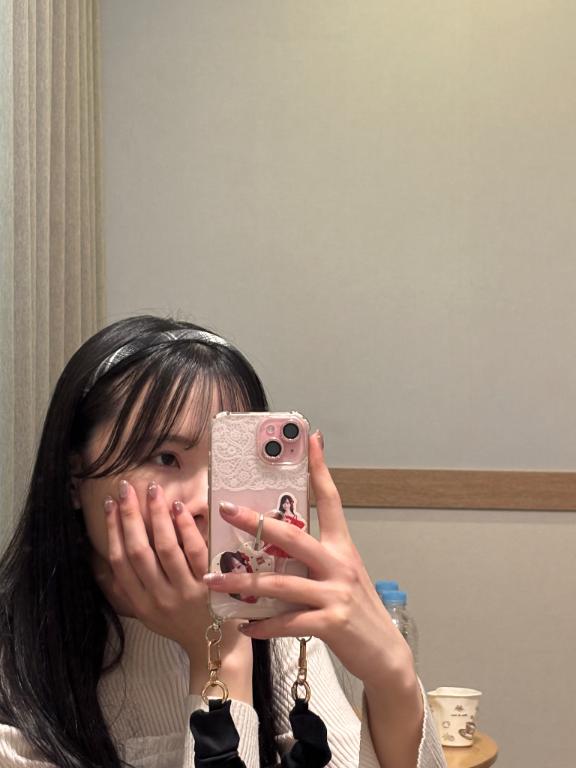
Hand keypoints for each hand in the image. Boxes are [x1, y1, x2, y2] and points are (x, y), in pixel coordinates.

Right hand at [99, 480, 252, 703]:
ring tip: (152, 490)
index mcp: (140, 603)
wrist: (216, 647)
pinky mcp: (211, 584)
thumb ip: (128, 591)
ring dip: (157, 516)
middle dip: (129, 516)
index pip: (120, 562)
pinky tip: (179, 507)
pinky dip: (186, 527)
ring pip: (166, 548)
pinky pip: (196, 551)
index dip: (112, 531)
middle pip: (139, 551)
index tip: (110, 505)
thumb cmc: (181, 624)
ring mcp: (185, 592)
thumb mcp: (148, 614)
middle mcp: (159, 598)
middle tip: (126, 488)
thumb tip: (105, 562)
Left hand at [204, 432, 414, 687]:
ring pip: (280, 583)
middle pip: (293, 536)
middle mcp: (338, 564)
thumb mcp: (341, 575)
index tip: (311, 440)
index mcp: (341, 547)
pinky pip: (287, 622)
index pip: (330, 500)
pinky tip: (244, 625)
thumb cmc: (355, 610)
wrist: (384, 653)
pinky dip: (262, 624)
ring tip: (214, 579)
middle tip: (226, 508)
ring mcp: (335, 593)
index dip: (320, 469)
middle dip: (256, 522)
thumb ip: (315, 557)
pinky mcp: (331, 623)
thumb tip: (280, 540)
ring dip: (243, 581)